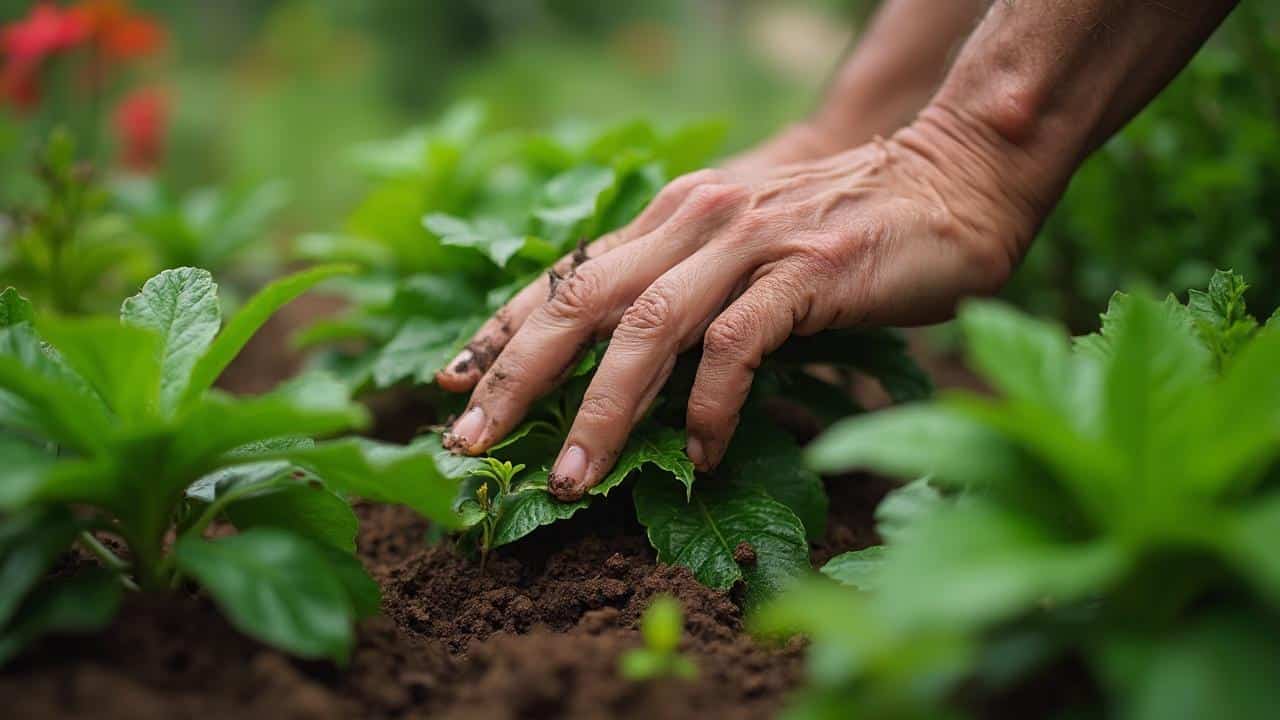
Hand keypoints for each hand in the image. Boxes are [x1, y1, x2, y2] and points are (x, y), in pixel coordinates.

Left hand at [438, 111, 1038, 500]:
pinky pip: (736, 346)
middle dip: (514, 376)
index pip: (566, 274)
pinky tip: (703, 456)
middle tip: (467, 443)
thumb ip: (689, 288)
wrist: (949, 180)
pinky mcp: (804, 271)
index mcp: (670, 214)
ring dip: (600, 409)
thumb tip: (631, 368)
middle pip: (580, 301)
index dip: (501, 328)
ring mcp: (747, 243)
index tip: (450, 382)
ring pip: (647, 329)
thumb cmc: (843, 227)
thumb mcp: (744, 246)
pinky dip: (711, 406)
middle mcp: (693, 219)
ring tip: (569, 477)